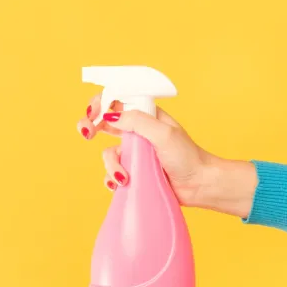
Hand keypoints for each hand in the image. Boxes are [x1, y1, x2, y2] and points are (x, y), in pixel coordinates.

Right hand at [76, 95, 255, 218]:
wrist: (200, 185)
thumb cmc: (188, 156)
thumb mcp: (163, 133)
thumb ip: (137, 122)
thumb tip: (110, 117)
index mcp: (145, 115)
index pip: (116, 100)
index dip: (100, 103)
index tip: (93, 113)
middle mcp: (136, 131)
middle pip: (103, 122)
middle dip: (90, 125)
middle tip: (86, 133)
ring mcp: (134, 152)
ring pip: (108, 153)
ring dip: (111, 165)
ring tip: (124, 177)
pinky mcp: (133, 171)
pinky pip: (112, 173)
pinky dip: (112, 179)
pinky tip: (120, 184)